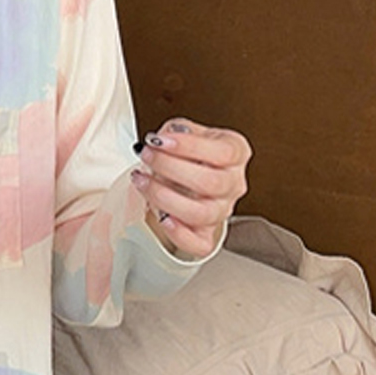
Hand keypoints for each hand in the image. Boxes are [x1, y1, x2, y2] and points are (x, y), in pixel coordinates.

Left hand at [131, 118, 250, 259]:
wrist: (183, 179)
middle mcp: (233, 184)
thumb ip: (176, 131)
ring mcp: (222, 211)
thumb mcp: (184, 132)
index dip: (189, 146)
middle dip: (170, 168)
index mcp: (235, 154)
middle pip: (211, 182)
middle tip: (146, 156)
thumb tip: (163, 139)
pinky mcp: (207, 234)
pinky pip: (199, 243)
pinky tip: (162, 218)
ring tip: (141, 180)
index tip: (159, 140)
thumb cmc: (186, 155)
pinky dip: (179, 234)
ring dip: (164, 196)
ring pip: (201, 213)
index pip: (222, 152)